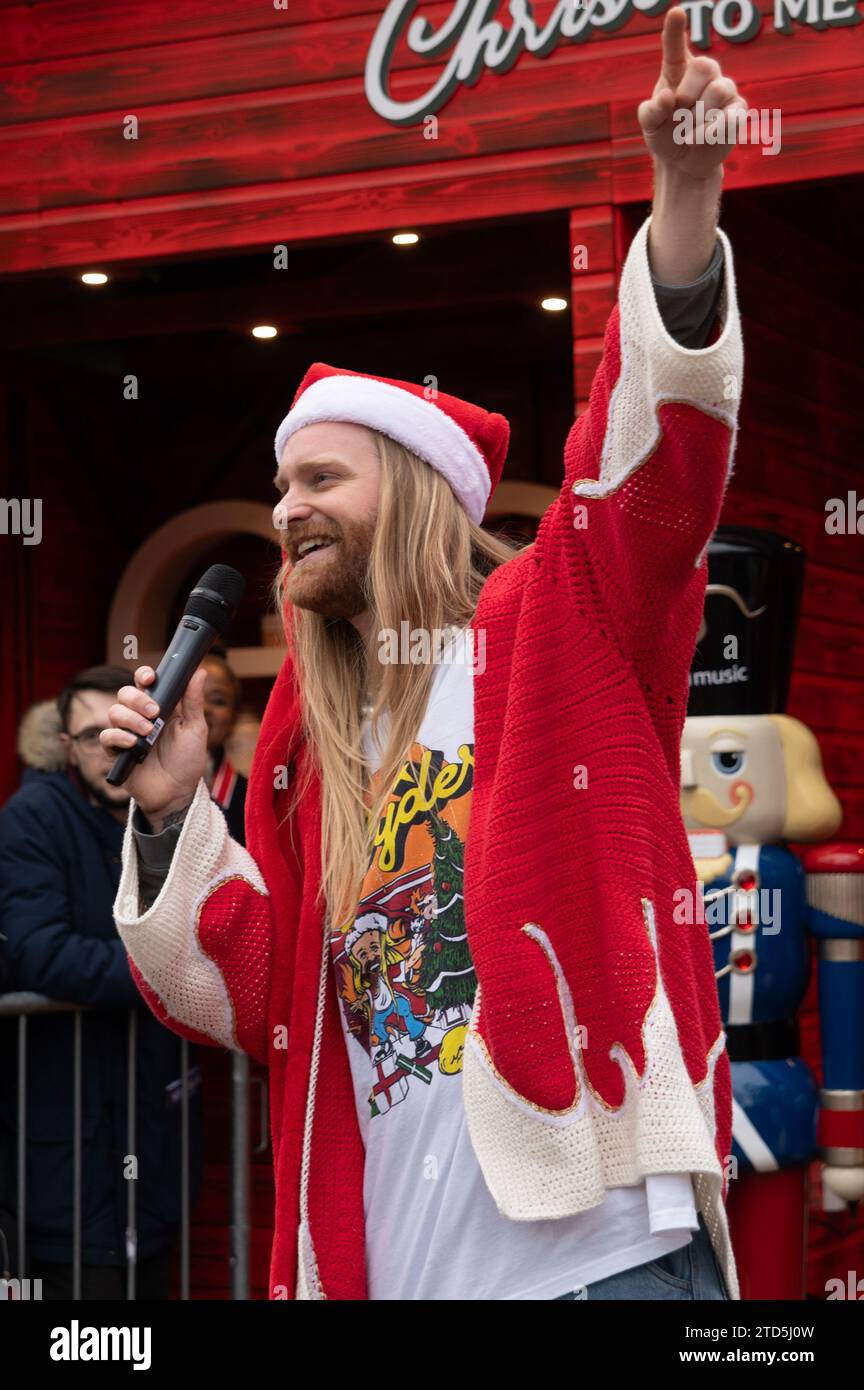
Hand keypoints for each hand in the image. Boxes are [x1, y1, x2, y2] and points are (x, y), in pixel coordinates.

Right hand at [100, 664, 208, 822]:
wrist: (178, 792)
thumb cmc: (188, 760)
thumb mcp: (196, 729)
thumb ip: (193, 701)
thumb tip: (200, 671)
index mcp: (159, 706)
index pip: (144, 683)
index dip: (143, 675)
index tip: (150, 678)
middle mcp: (140, 717)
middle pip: (125, 694)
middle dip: (137, 699)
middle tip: (155, 712)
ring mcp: (127, 733)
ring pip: (114, 712)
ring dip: (131, 719)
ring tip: (148, 732)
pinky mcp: (117, 752)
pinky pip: (107, 737)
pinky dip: (118, 737)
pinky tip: (133, 744)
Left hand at [638, 6, 747, 180]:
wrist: (682, 162)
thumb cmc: (665, 135)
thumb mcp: (650, 125)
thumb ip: (650, 112)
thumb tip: (666, 98)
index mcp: (677, 71)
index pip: (676, 46)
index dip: (676, 30)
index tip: (676, 13)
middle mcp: (703, 75)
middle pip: (704, 65)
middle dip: (688, 93)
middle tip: (678, 112)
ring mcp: (723, 91)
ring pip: (720, 89)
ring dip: (700, 116)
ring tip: (688, 133)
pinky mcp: (737, 111)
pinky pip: (733, 113)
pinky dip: (715, 128)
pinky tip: (702, 137)